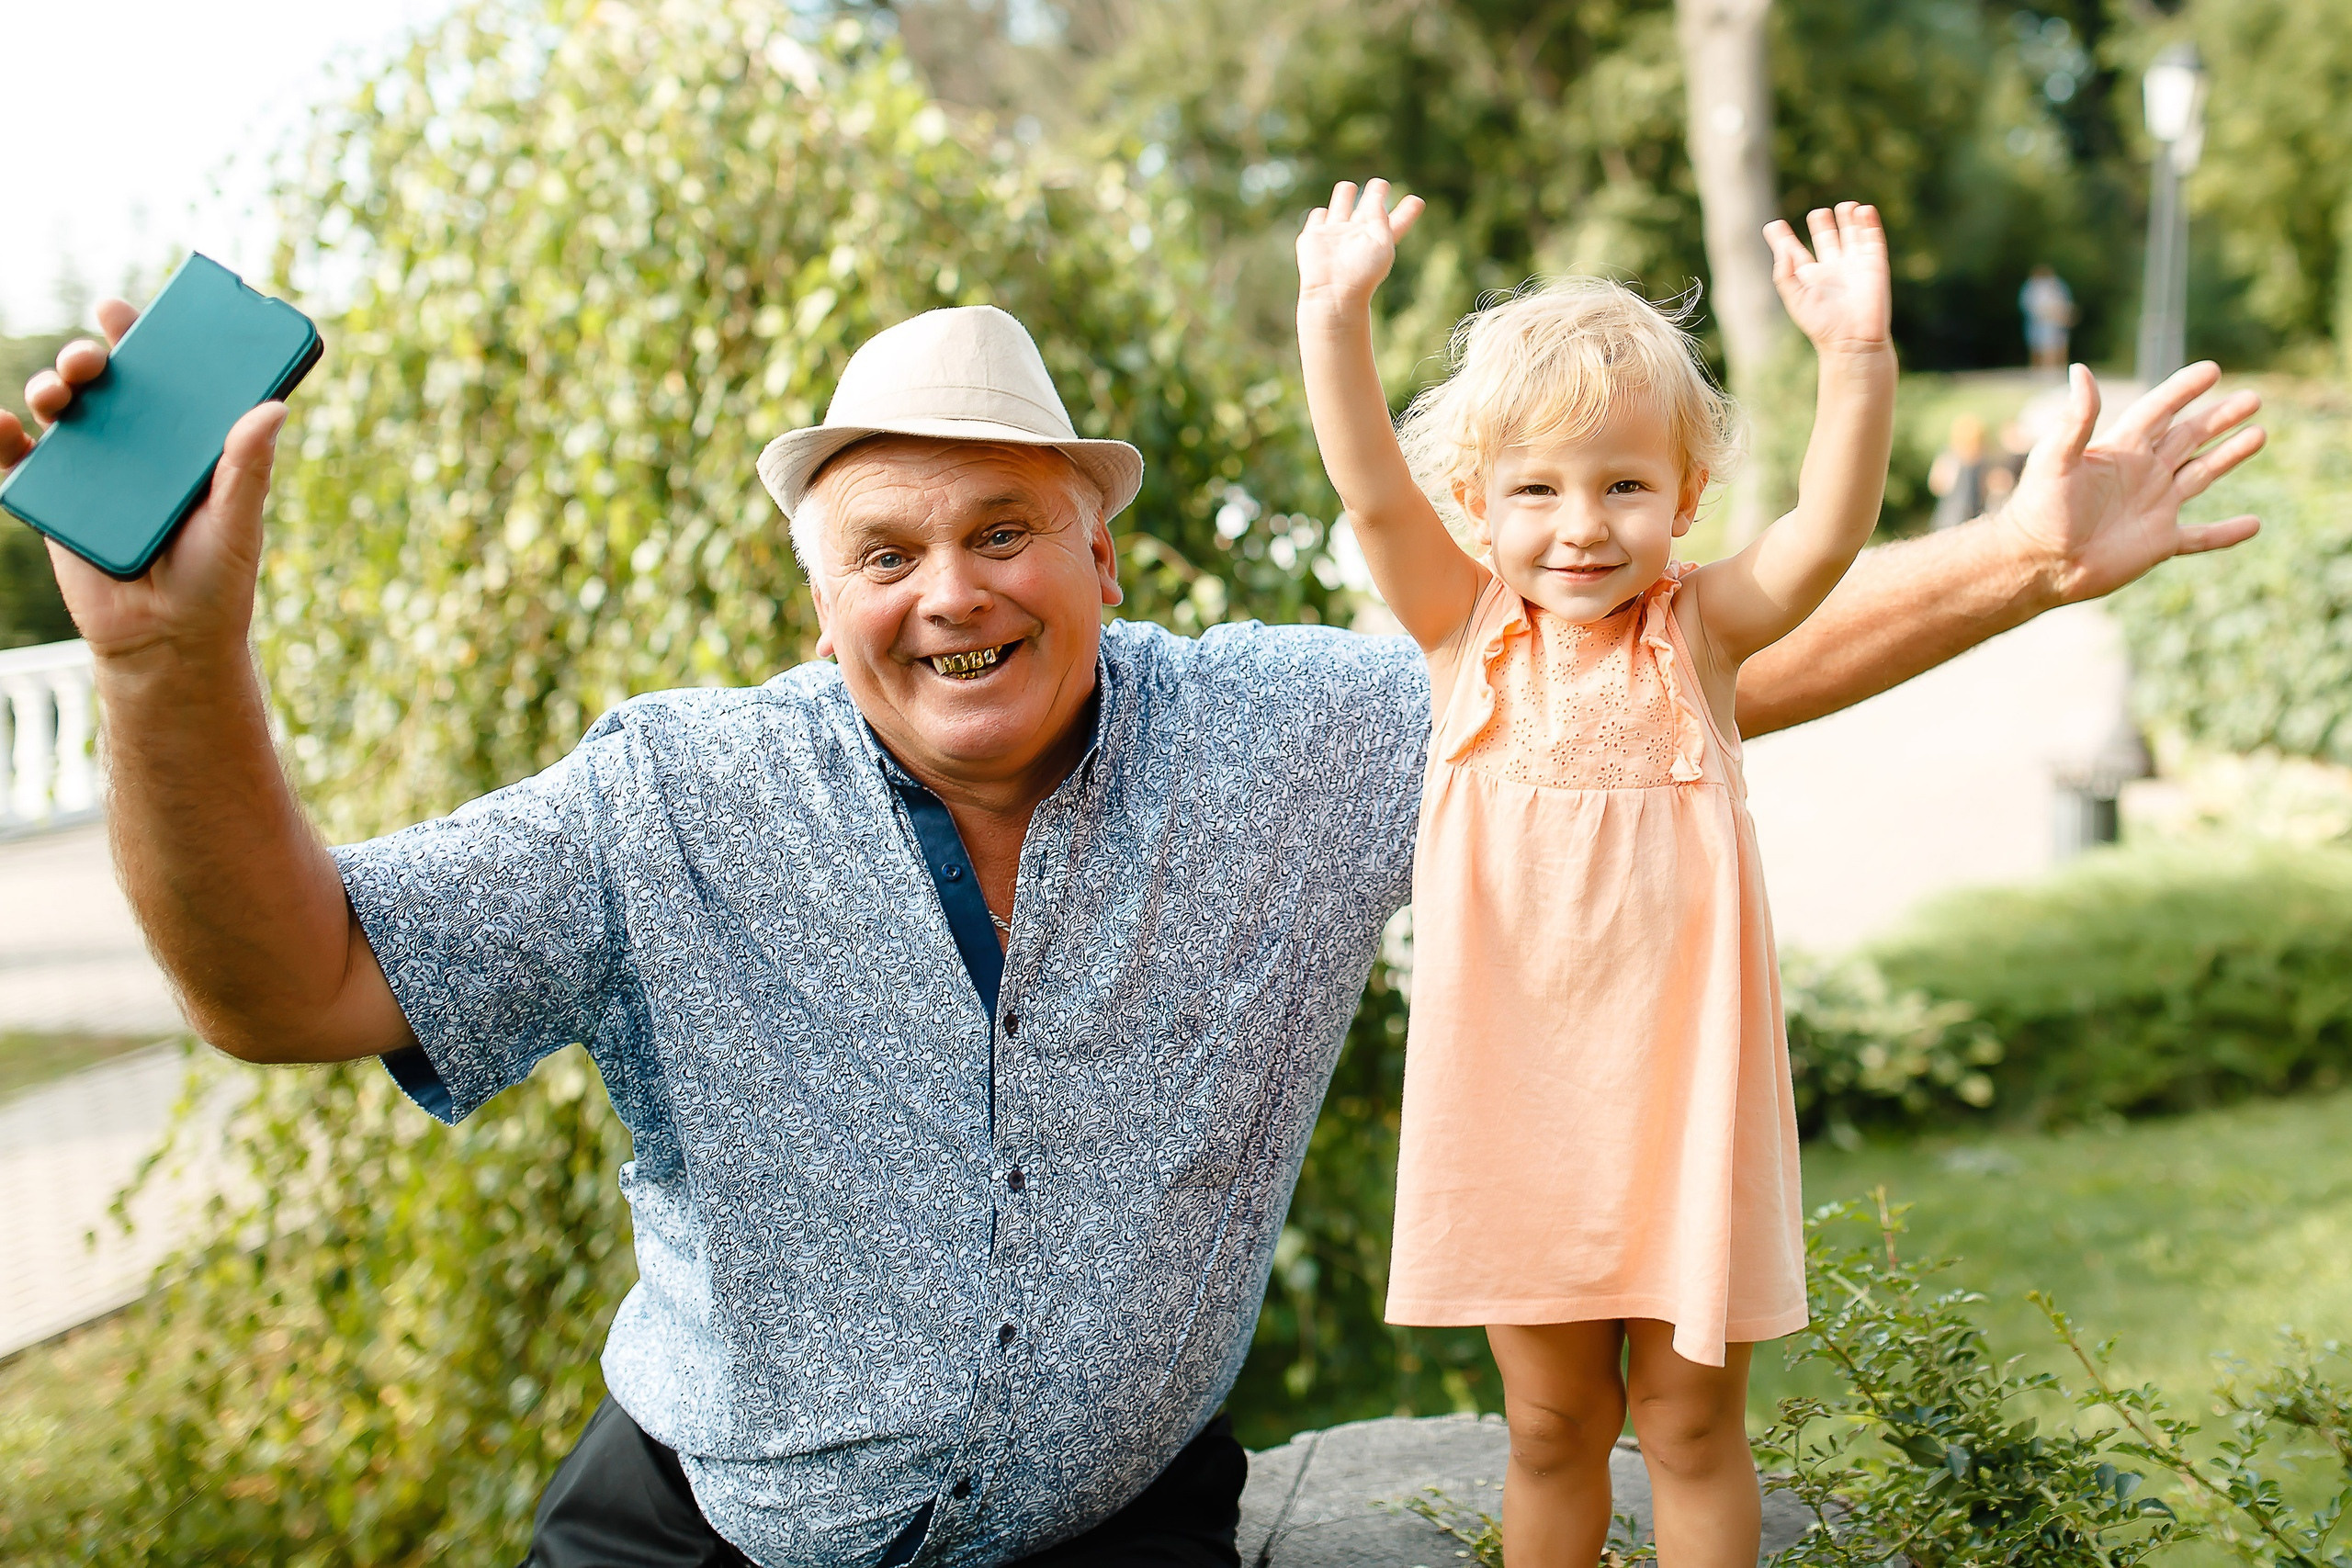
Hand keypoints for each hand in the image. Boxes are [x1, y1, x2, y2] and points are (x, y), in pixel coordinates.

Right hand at [0, 298, 287, 663]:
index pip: (166, 378)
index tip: (122, 310)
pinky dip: (2, 436)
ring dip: (51, 388)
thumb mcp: (238, 522)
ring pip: (63, 410)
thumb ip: (248, 466)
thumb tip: (274, 405)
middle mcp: (139, 447)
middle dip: (91, 357)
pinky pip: (19, 461)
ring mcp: (94, 470)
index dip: (143, 337)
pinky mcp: (57, 500)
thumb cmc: (215, 581)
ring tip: (60, 393)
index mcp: (186, 442)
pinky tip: (4, 425)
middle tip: (94, 358)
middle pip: (107, 384)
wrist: (166, 643)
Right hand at [1297, 178, 1425, 315]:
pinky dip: (1320, 214)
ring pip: (1340, 205)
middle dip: (1375, 195)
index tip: (1416, 200)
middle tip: (1380, 184)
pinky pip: (1318, 216)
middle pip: (1369, 210)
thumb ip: (1380, 215)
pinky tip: (1322, 215)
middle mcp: (1359, 235)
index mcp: (1379, 239)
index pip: (1397, 222)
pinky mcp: (1314, 236)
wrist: (1333, 291)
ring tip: (1348, 187)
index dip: (1407, 211)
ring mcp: (1335, 233)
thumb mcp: (1381, 241)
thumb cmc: (1362, 272)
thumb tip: (1376, 192)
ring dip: (1344, 194)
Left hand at [1764, 202, 1892, 357]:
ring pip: (1850, 233)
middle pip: (1825, 237)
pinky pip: (1872, 238)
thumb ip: (1784, 274)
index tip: (1773, 226)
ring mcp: (1854, 264)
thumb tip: (1782, 249)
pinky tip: (1863, 210)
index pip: (1794, 251)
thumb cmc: (1821, 324)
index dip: (1783, 239)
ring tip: (1844, 207)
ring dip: (1847, 218)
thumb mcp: (1795, 299)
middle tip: (1817, 214)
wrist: (1853, 339)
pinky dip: (1869, 223)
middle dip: (1821, 223)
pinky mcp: (1874, 264)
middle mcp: (1831, 268)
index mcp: (1809, 277)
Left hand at [1996, 361, 2265, 604]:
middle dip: (2219, 418)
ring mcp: (2152, 508)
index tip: (2212, 370)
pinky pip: (2201, 537)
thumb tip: (2079, 369)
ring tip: (2259, 434)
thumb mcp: (2056, 459)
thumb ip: (2075, 418)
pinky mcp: (2157, 543)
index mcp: (2120, 450)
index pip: (2159, 411)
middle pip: (2188, 437)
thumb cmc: (2039, 510)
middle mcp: (2141, 474)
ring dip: (2228, 455)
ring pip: (2200, 475)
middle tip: (2253, 398)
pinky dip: (2226, 533)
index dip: (2184, 390)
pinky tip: (2254, 525)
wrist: (2036, 565)